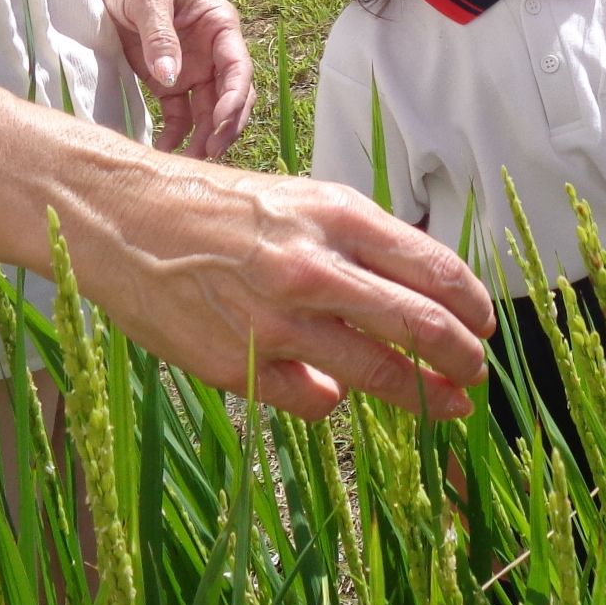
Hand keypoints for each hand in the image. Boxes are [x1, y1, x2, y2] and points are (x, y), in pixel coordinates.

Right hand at [61, 143, 496, 420]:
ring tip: (445, 404)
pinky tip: (334, 393)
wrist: (120, 216)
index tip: (485, 325)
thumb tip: (416, 298)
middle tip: (478, 374)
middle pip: (421, 326)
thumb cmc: (219, 206)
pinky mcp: (237, 364)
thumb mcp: (303, 201)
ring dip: (423, 395)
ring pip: (376, 374)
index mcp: (338, 216)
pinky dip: (333, 402)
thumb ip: (361, 246)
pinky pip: (313, 401)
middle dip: (463, 357)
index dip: (472, 306)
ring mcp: (275, 321)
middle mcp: (314, 268)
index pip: (435, 269)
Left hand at [88, 0, 253, 159]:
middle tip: (210, 151)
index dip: (234, 97)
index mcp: (221, 26)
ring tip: (190, 160)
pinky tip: (167, 151)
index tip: (220, 121)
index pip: (238, 67)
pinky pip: (180, 114)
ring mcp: (194, 69)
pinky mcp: (170, 82)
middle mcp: (214, 52)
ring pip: (209, 110)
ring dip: (204, 136)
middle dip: (225, 125)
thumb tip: (172, 78)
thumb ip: (161, 37)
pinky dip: (177, 134)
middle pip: (231, 95)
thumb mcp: (147, 1)